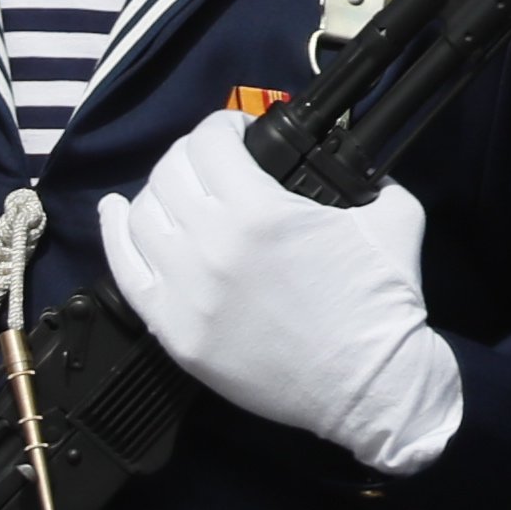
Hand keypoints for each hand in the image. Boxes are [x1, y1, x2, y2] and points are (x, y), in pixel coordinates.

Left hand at [97, 109, 460, 476]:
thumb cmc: (382, 302)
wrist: (367, 383)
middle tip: (213, 164)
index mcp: (262, 210)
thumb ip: (371, 176)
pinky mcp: (172, 329)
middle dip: (191, 155)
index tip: (237, 133)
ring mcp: (185, 290)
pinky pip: (124, 269)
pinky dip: (116, 232)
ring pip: (140, 214)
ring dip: (158, 192)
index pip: (209, 141)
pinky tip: (119, 213)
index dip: (223, 126)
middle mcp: (212, 243)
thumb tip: (349, 157)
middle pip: (170, 172)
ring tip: (180, 196)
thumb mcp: (394, 216)